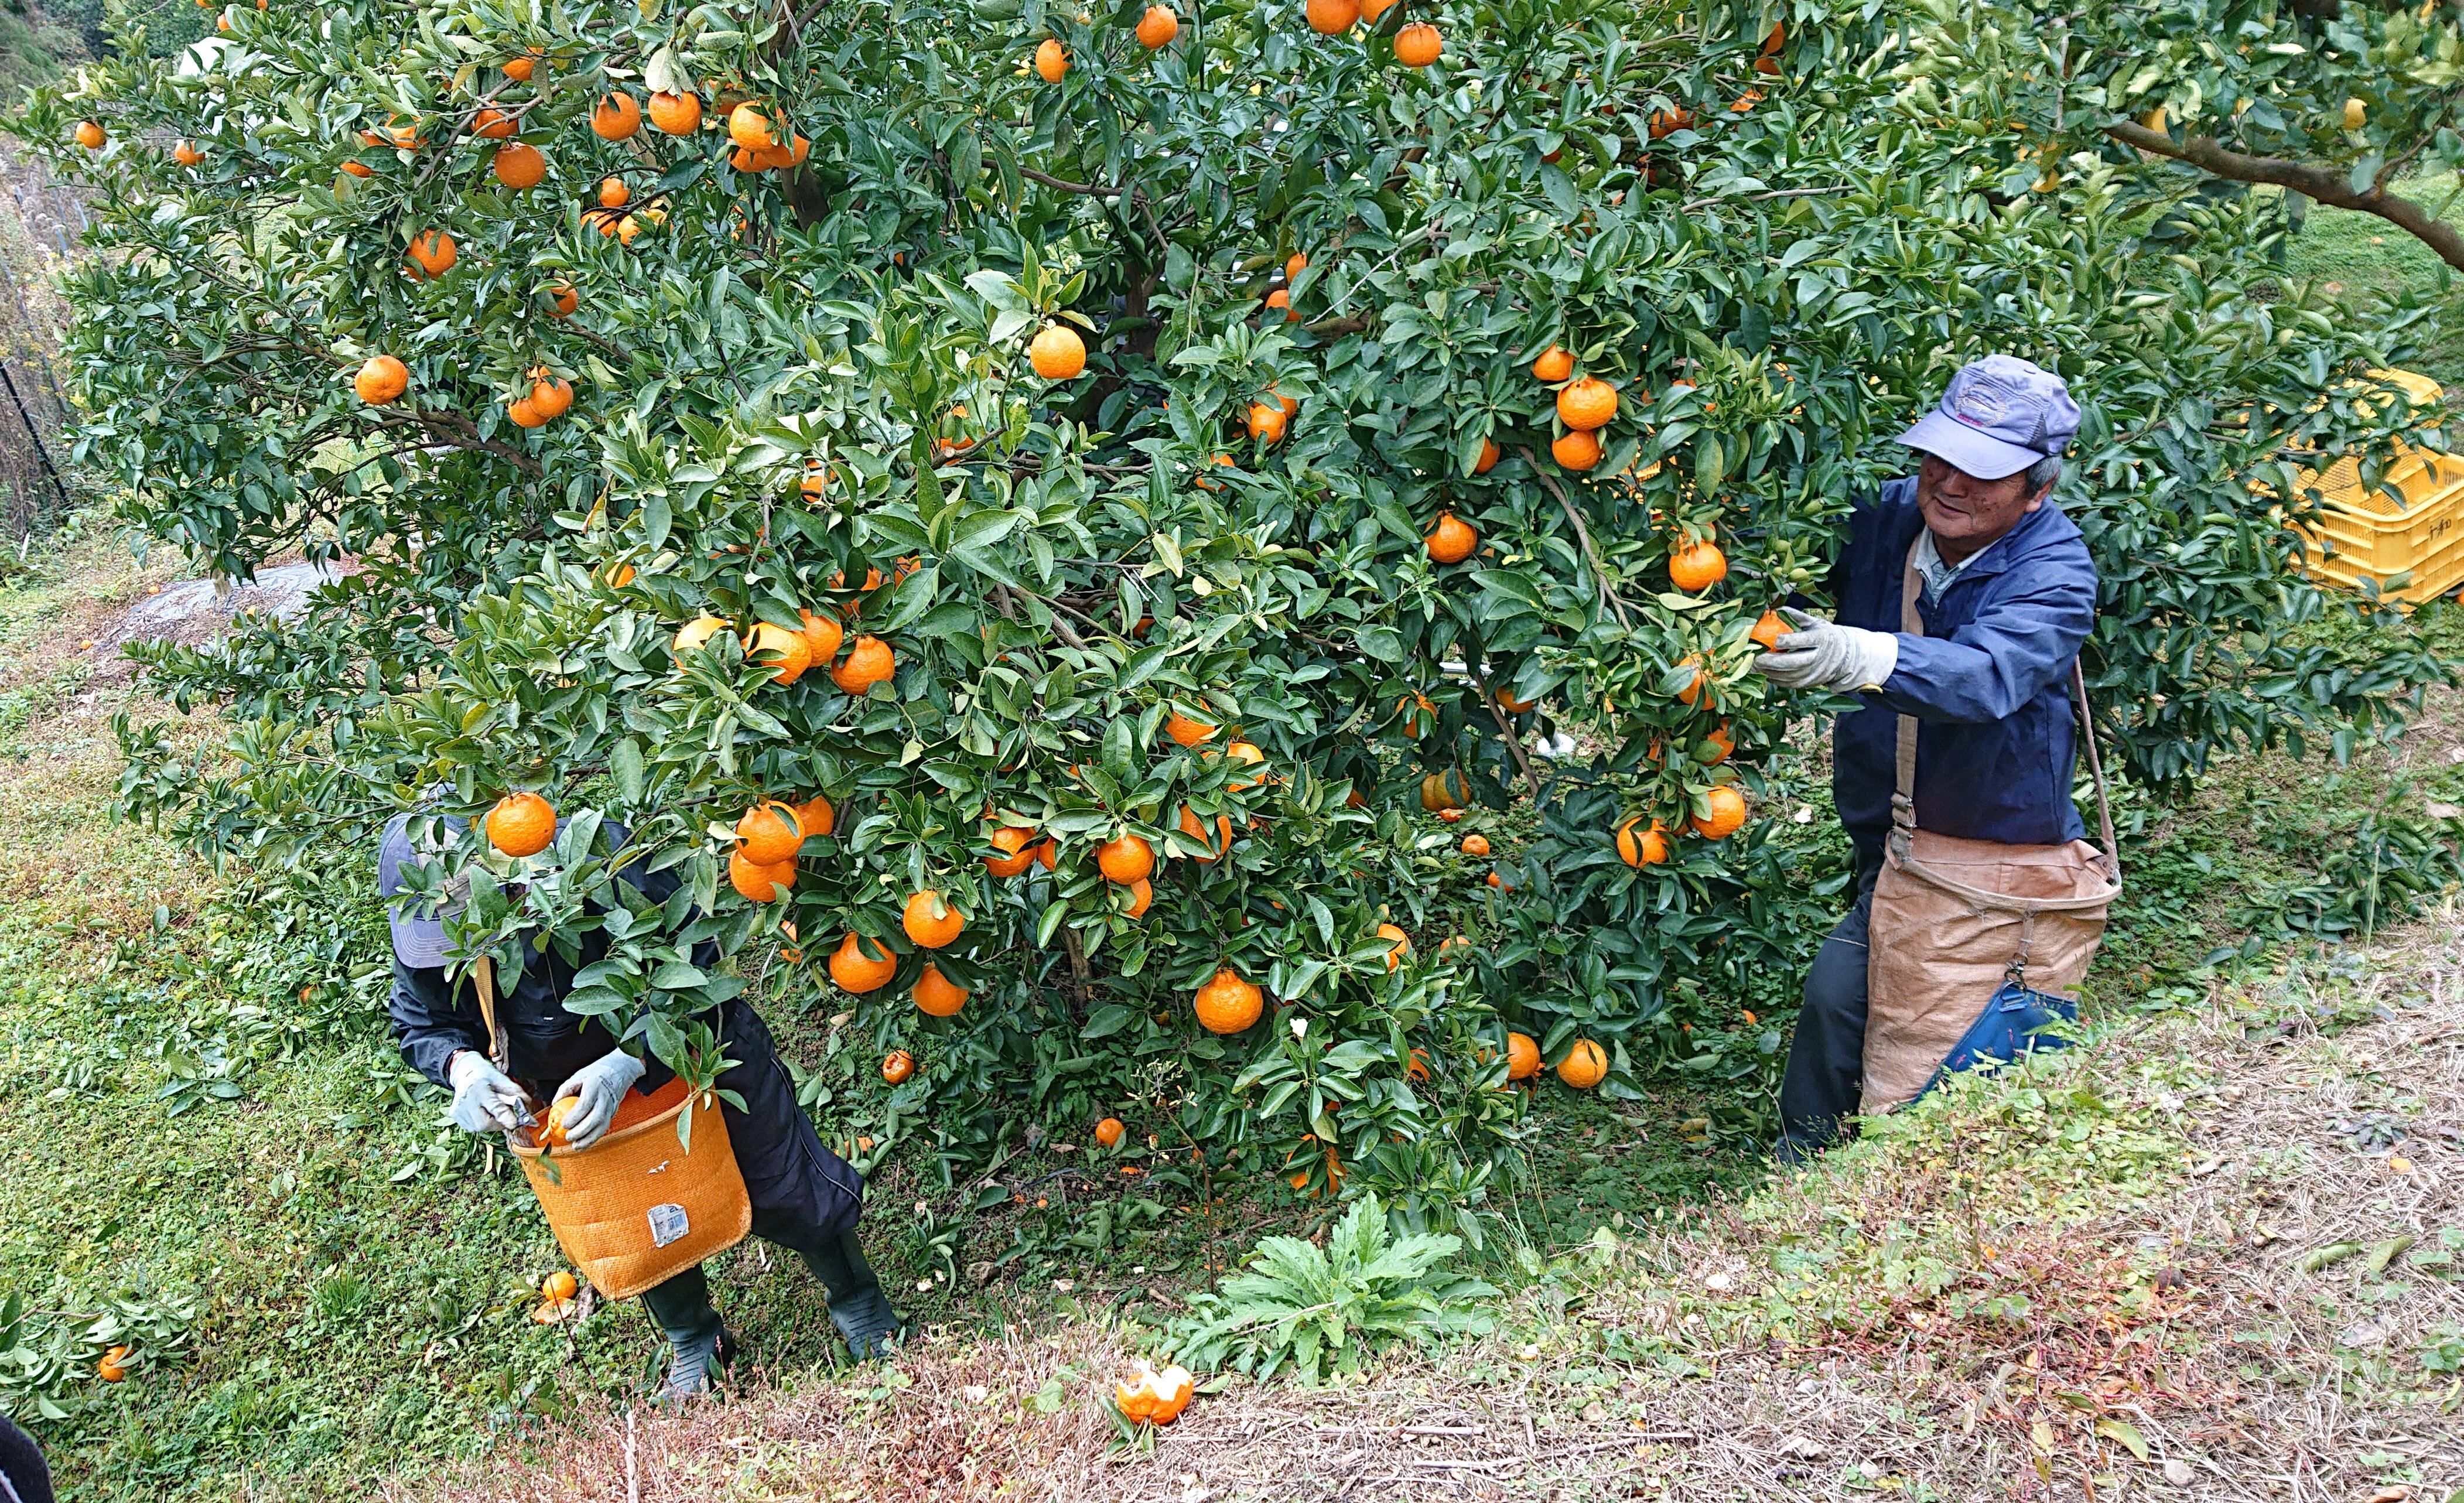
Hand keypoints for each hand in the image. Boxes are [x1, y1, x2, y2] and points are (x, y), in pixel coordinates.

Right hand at [447, 1050, 529, 1134]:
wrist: (465, 1073)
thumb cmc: (485, 1076)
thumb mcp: (502, 1079)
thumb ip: (515, 1092)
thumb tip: (528, 1104)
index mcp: (479, 1089)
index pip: (495, 1108)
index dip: (507, 1118)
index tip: (516, 1122)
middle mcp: (465, 1101)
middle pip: (485, 1124)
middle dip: (499, 1122)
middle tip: (504, 1114)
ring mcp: (458, 1110)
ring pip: (480, 1128)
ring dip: (491, 1123)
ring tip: (491, 1109)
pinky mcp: (454, 1115)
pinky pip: (473, 1127)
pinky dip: (482, 1123)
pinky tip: (482, 1111)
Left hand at [548, 1049, 647, 1150]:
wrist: (621, 1070)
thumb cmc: (596, 1073)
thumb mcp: (579, 1075)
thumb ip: (566, 1089)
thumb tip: (554, 1104)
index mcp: (595, 1086)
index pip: (585, 1104)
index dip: (574, 1117)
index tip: (564, 1124)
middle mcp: (605, 1098)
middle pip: (595, 1119)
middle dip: (581, 1131)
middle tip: (567, 1137)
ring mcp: (611, 1106)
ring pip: (602, 1127)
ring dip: (588, 1139)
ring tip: (575, 1146)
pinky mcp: (613, 1113)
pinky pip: (604, 1128)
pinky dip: (594, 1138)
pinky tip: (583, 1144)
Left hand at [1753, 608, 1898, 692]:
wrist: (1844, 656)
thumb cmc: (1823, 635)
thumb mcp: (1814, 622)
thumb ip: (1795, 616)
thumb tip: (1774, 608)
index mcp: (1822, 639)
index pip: (1805, 641)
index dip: (1789, 641)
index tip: (1774, 640)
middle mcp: (1820, 657)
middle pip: (1796, 662)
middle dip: (1774, 661)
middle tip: (1756, 658)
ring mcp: (1816, 673)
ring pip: (1791, 676)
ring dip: (1770, 672)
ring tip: (1754, 665)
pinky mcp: (1810, 683)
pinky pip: (1790, 683)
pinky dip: (1775, 679)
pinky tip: (1764, 673)